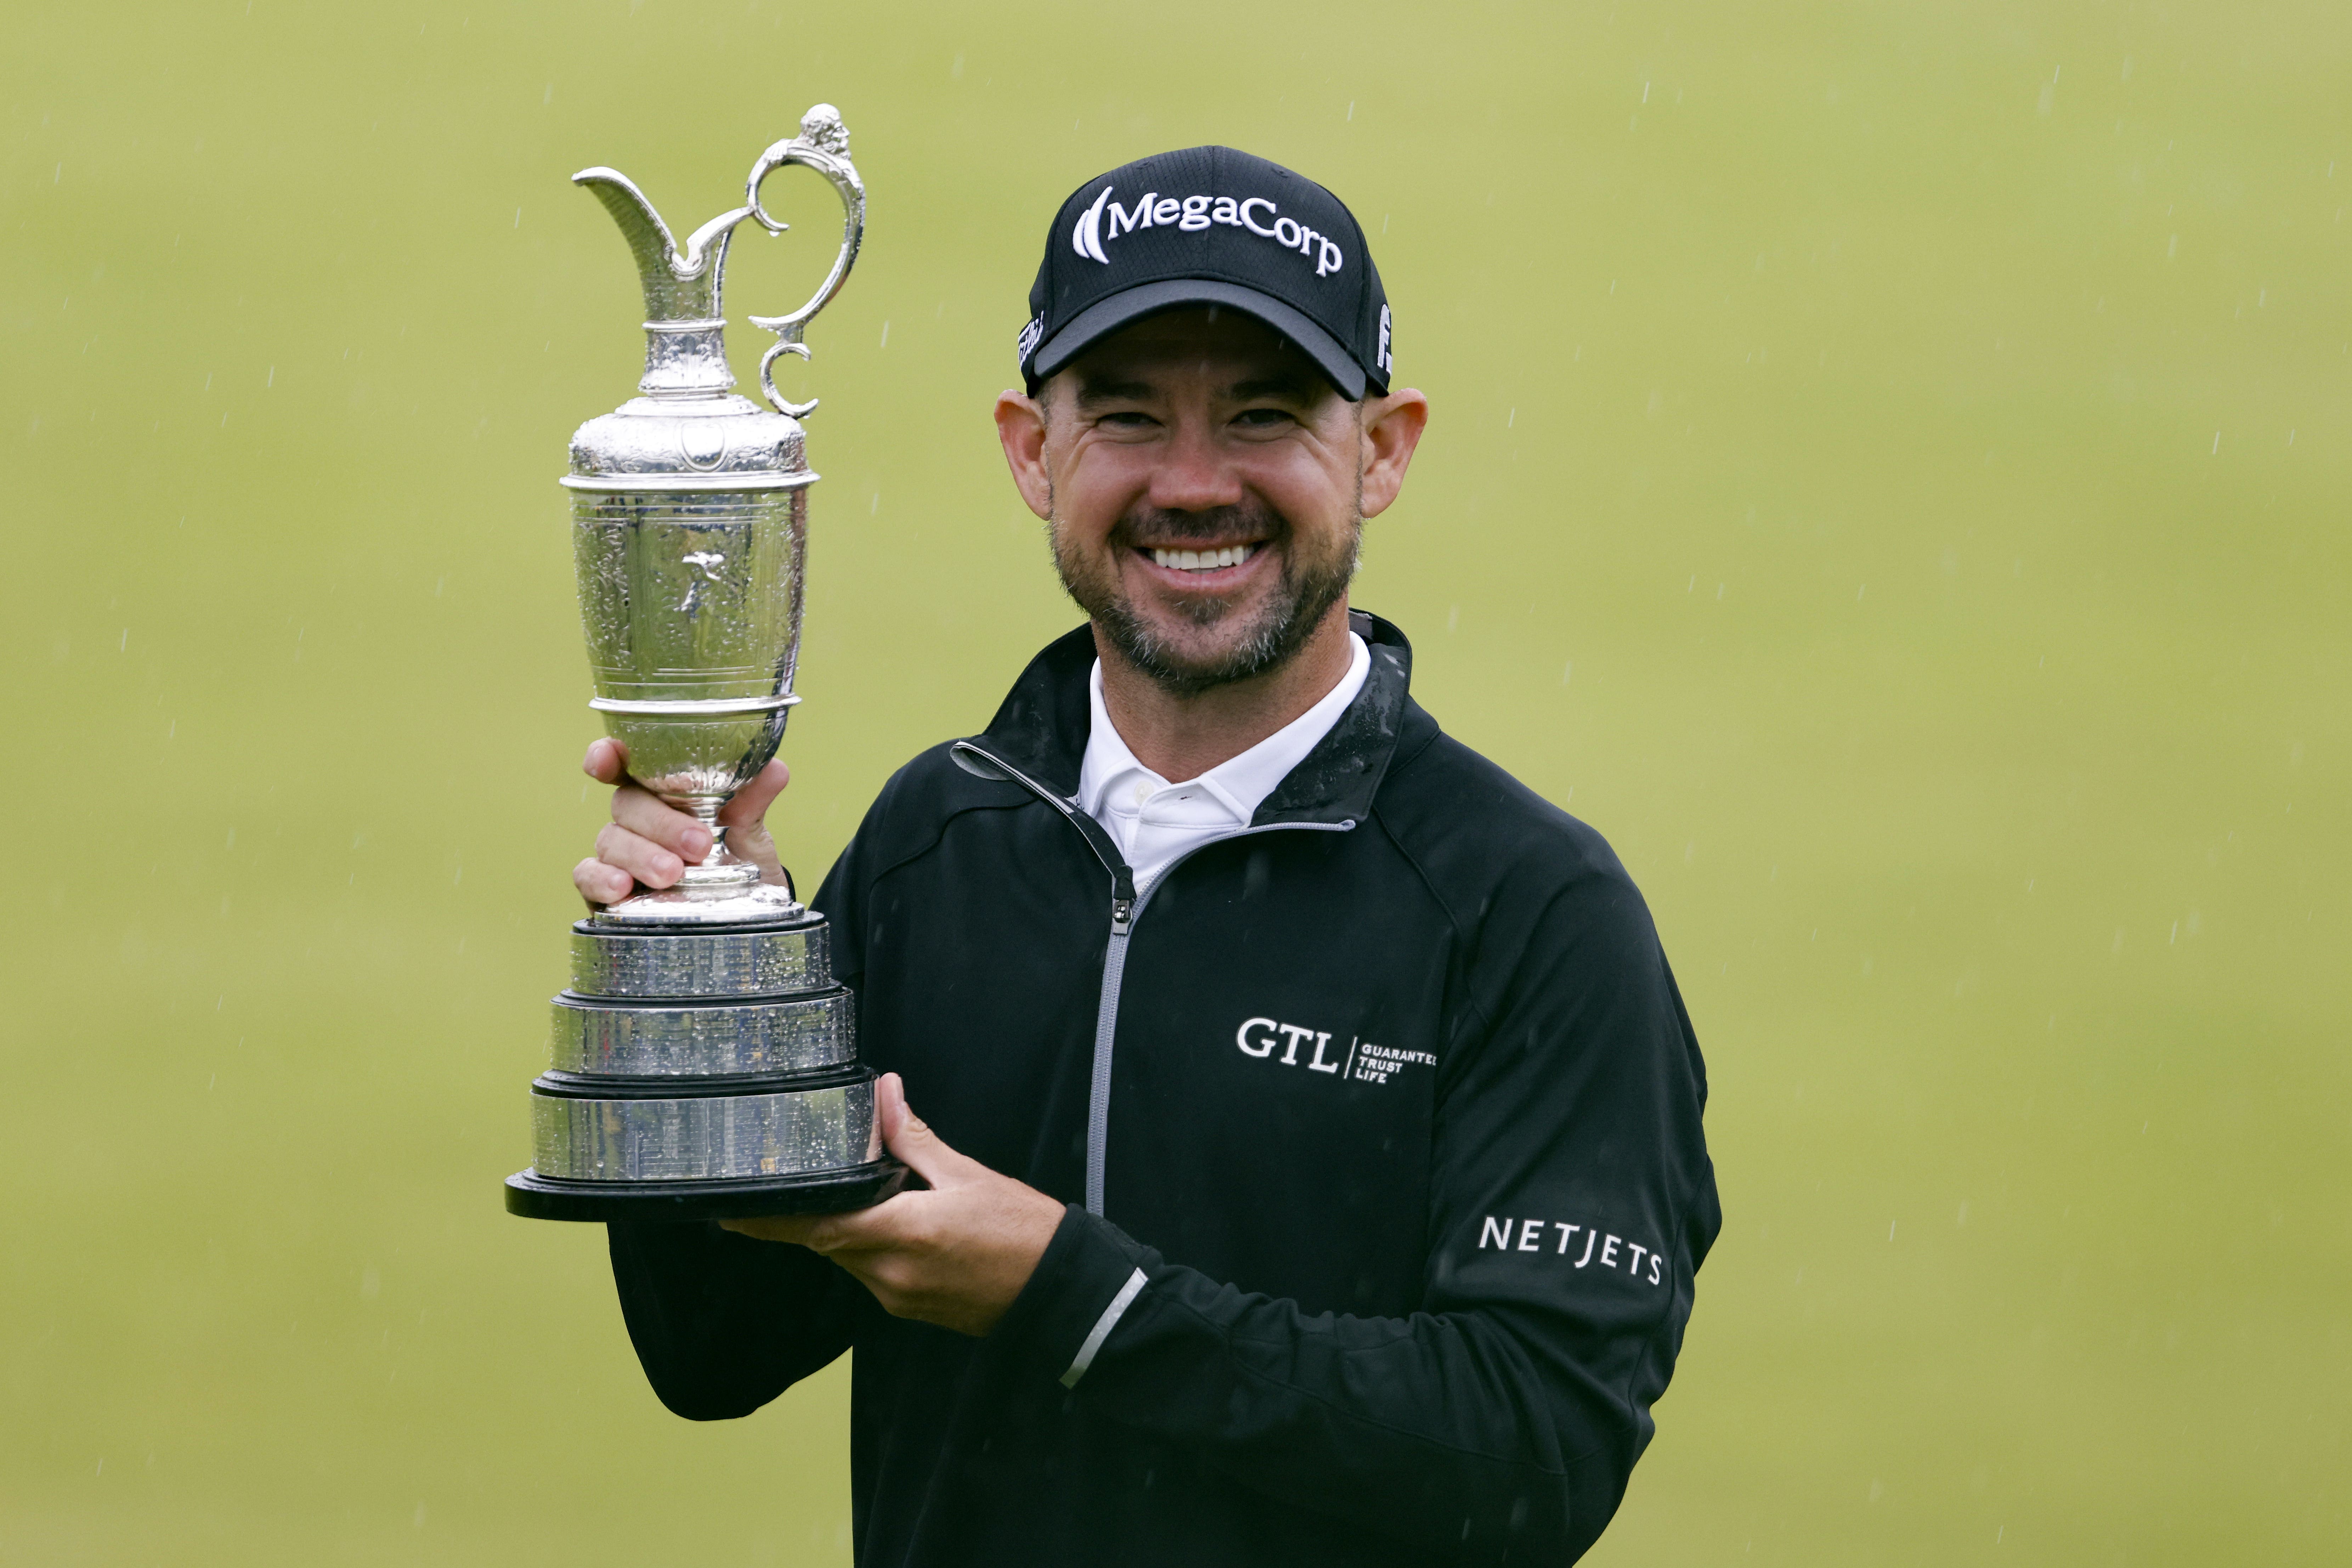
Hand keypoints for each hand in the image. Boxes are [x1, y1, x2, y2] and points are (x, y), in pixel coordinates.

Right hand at [570, 737, 791, 905]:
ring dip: (640, 855)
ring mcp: (620, 853)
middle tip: (698, 846)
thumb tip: (775, 769)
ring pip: (611, 840)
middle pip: (628, 805)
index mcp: (665, 791)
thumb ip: (753, 801)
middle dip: (661, 824)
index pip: (627, 763)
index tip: (606, 759)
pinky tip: (621, 888)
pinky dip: (600, 880)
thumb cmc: (739, 860)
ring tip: (672, 874)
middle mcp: (638, 819)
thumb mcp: (751, 833)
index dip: (608, 755)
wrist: (746, 912)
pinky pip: (588, 876)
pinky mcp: (608, 890)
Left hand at [722, 1073, 1065, 1336]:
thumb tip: (884, 1094)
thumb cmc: (1023, 1232)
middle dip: (811, 1213)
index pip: (816, 1227)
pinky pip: (873, 1274)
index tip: (729, 1212)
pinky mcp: (911, 1309)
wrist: (1062, 1294)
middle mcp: (890, 1275)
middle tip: (786, 1184)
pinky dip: (871, 1247)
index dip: (768, 1221)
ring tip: (857, 1196)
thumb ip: (915, 1139)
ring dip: (845, 1228)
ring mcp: (899, 1298)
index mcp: (902, 1235)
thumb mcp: (968, 1175)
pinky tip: (894, 1225)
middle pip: (828, 1241)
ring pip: (849, 1258)